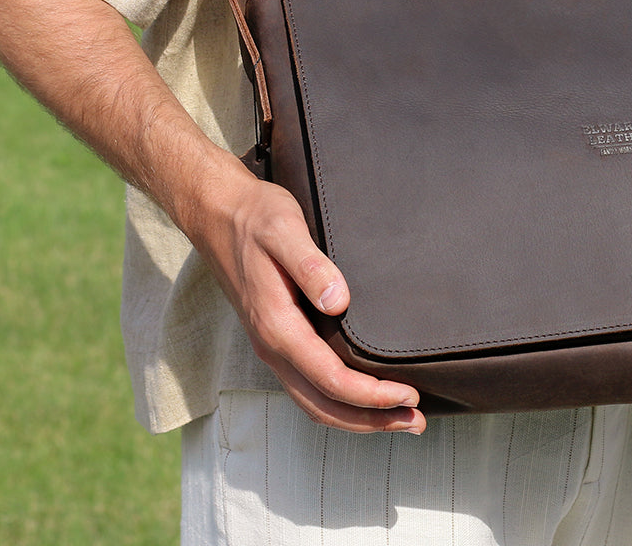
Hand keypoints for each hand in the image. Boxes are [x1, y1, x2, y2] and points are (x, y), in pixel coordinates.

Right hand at [0, 0, 425, 434]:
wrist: (215, 210)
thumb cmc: (254, 216)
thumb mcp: (285, 229)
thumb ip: (312, 265)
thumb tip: (340, 302)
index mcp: (277, 326)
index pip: (332, 380)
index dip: (372, 395)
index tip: (409, 393)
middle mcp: (272, 346)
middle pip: (325, 405)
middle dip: (372, 420)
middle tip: (416, 422)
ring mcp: (271, 345)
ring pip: (315, 402)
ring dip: (357, 417)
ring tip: (399, 418)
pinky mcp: (275, 336)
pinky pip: (307, 386)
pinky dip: (338, 401)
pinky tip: (362, 393)